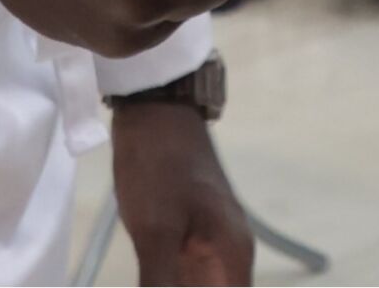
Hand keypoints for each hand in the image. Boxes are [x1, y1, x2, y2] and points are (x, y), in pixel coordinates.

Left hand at [113, 103, 251, 285]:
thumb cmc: (160, 165)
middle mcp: (225, 259)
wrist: (152, 108)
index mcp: (232, 257)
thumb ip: (160, 286)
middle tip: (152, 285)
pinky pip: (177, 285)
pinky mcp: (182, 243)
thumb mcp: (157, 231)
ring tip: (148, 279)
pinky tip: (145, 284)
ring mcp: (204, 250)